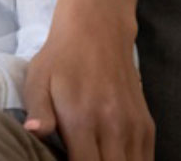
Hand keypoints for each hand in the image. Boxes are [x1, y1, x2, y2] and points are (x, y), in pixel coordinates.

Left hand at [23, 5, 152, 159]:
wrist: (97, 32)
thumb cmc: (60, 59)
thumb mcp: (37, 80)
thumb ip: (38, 111)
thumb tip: (33, 132)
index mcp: (81, 120)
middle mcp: (113, 127)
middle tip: (78, 156)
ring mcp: (133, 127)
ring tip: (93, 156)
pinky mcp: (146, 125)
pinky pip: (145, 159)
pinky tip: (111, 156)